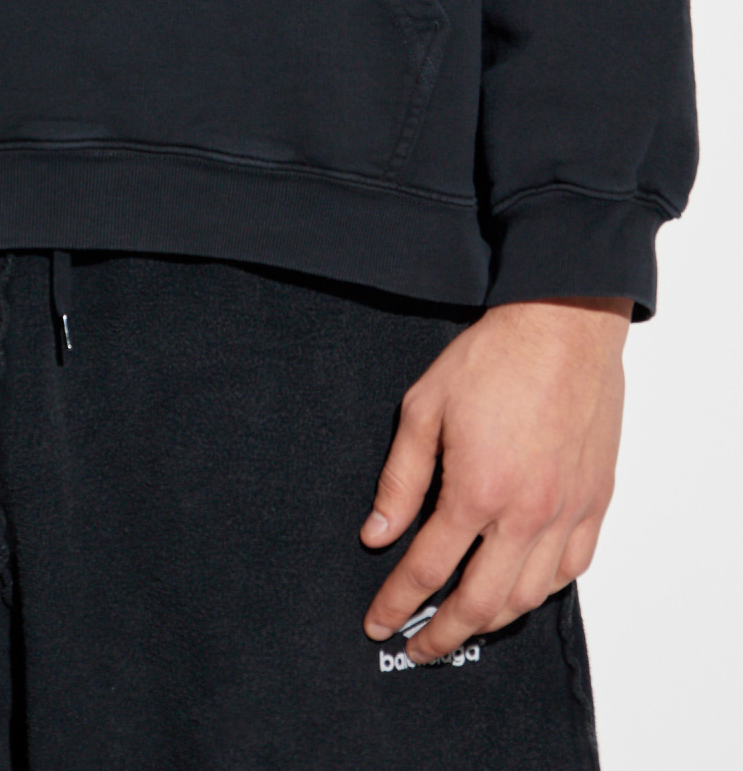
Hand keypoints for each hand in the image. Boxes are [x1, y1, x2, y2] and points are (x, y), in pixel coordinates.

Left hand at [360, 296, 631, 661]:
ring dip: (492, 620)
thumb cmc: (493, 358)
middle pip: (480, 602)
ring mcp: (567, 512)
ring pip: (530, 596)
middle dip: (443, 634)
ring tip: (463, 623)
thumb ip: (401, 480)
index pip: (428, 569)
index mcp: (477, 490)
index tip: (378, 624)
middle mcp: (527, 513)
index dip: (397, 603)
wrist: (563, 326)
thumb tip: (377, 534)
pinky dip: (542, 591)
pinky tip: (520, 589)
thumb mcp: (423, 408)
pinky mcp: (595, 501)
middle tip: (417, 647)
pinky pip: (572, 569)